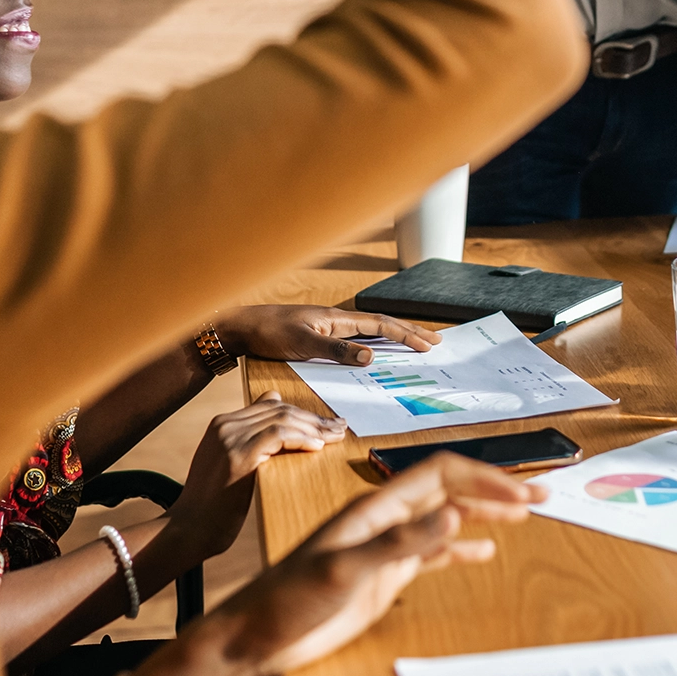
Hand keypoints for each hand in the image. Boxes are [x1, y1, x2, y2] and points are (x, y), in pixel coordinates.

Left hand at [129, 454, 542, 675]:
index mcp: (377, 506)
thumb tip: (456, 516)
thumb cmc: (292, 597)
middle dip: (494, 488)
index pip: (441, 475)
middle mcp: (386, 517)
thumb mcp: (346, 568)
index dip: (483, 478)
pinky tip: (485, 552)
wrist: (258, 634)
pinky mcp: (384, 573)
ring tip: (524, 513)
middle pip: (451, 489)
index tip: (521, 493)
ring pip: (446, 516)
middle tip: (540, 495)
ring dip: (484, 512)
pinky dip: (462, 547)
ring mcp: (387, 544)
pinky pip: (433, 551)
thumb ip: (401, 543)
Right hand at [166, 393, 346, 558]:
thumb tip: (276, 422)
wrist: (187, 531)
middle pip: (281, 410)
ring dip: (314, 428)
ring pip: (282, 419)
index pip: (272, 407)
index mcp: (223, 423)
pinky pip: (277, 436)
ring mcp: (229, 437)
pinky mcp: (237, 455)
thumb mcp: (230, 467)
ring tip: (335, 437)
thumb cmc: (213, 507)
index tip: (328, 424)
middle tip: (340, 427)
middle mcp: (225, 424)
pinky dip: (301, 438)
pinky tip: (317, 447)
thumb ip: (250, 443)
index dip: (304, 413)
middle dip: (315, 419)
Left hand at [217, 304, 441, 364]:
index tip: (428, 345)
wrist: (241, 327)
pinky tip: (377, 347)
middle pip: (382, 323)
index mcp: (337, 318)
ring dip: (395, 334)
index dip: (406, 335)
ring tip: (415, 340)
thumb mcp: (302, 344)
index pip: (380, 325)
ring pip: (371, 328)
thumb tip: (372, 357)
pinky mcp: (320, 332)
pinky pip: (357, 334)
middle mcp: (337, 319)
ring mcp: (329, 324)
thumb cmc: (268, 333)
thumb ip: (337, 351)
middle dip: (410, 331)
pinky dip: (375, 339)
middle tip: (435, 340)